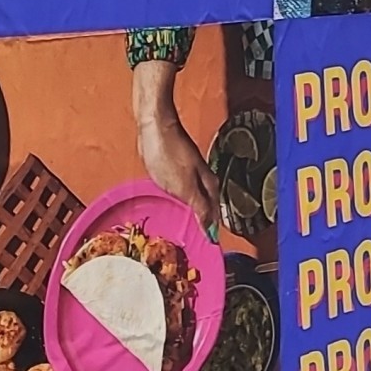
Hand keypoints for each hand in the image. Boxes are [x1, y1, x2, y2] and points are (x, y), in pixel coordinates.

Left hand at [131, 61, 218, 226]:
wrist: (156, 125)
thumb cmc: (169, 153)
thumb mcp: (184, 187)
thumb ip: (200, 208)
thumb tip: (212, 230)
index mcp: (208, 186)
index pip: (214, 214)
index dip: (212, 230)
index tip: (212, 245)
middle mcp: (204, 180)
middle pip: (209, 206)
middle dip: (208, 222)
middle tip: (203, 239)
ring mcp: (191, 172)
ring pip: (199, 197)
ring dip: (198, 211)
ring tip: (193, 225)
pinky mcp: (179, 167)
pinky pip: (187, 189)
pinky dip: (186, 199)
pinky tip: (178, 201)